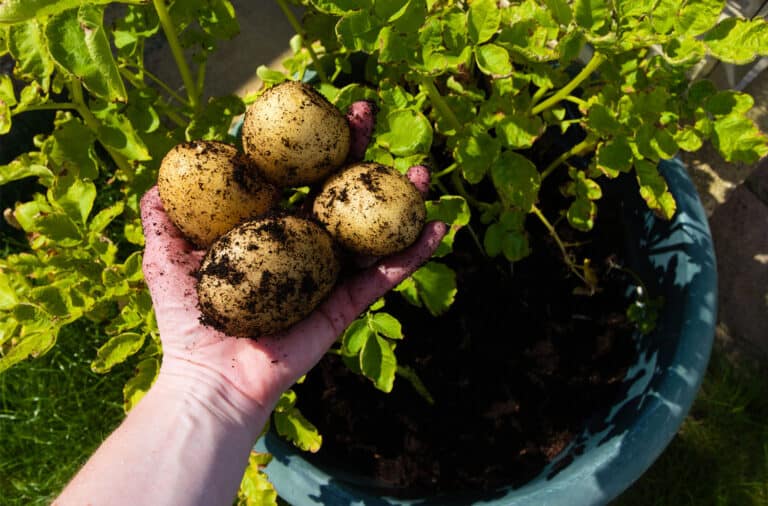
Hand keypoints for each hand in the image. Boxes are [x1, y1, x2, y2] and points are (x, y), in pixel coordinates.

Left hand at [140, 103, 445, 428]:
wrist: (211, 378)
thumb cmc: (186, 320)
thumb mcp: (164, 258)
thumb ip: (162, 218)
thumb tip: (158, 179)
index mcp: (266, 228)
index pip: (291, 173)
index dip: (305, 139)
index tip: (315, 104)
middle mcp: (301, 244)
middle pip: (335, 188)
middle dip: (355, 148)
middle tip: (367, 112)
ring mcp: (327, 273)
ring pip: (370, 228)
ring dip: (400, 198)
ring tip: (421, 171)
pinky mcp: (345, 304)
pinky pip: (385, 276)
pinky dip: (413, 254)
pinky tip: (439, 226)